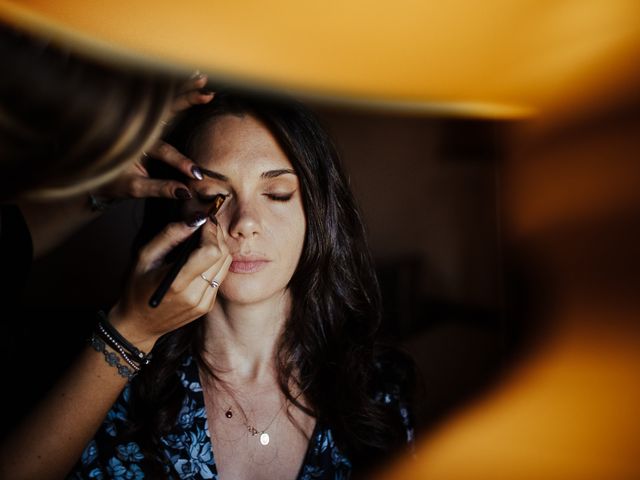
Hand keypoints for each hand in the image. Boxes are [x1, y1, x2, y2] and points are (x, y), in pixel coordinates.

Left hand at [92, 72, 213, 201]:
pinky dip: (175, 88)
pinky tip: (189, 77)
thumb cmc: (112, 180)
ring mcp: (141, 119)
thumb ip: (160, 188)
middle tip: (208, 94)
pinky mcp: (144, 118)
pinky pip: (161, 100)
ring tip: (202, 77)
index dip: (181, 162)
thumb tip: (185, 191)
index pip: (165, 151)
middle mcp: (138, 126)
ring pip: (164, 100)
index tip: (197, 174)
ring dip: (183, 88)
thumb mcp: (135, 188)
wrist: (92, 171)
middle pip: (165, 109)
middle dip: (187, 100)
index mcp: (134, 144)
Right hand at [107, 213, 231, 351]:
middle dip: (217, 235)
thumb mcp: (144, 257)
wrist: (138, 324)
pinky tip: (202, 256)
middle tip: (205, 225)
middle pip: (222, 256)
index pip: (211, 252)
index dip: (211, 232)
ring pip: (226, 265)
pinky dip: (216, 262)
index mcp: (178, 283)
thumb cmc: (136, 288)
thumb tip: (195, 219)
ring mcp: (204, 303)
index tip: (204, 220)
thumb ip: (170, 236)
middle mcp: (195, 295)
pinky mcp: (208, 306)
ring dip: (219, 247)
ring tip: (204, 237)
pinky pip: (220, 276)